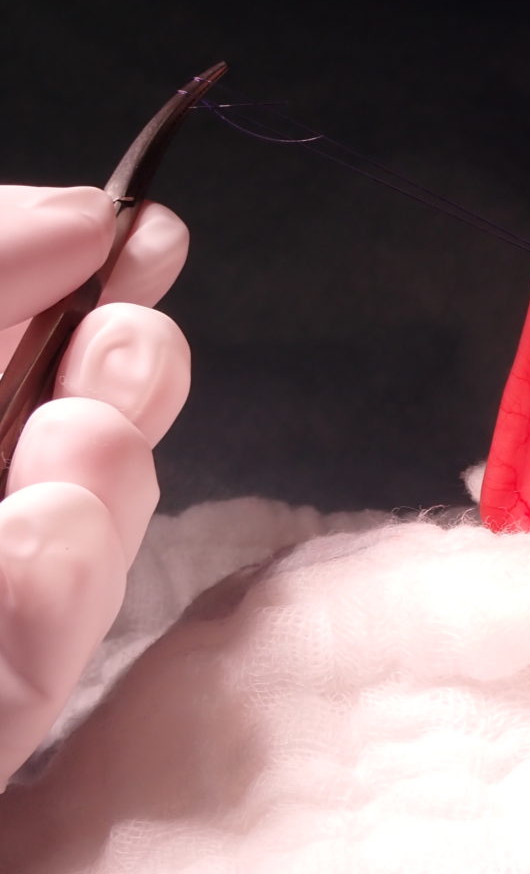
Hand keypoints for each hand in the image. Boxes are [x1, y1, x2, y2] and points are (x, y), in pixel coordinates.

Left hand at [0, 186, 189, 784]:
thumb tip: (88, 209)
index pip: (28, 349)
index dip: (80, 280)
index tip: (149, 234)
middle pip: (73, 439)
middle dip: (115, 379)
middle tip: (133, 342)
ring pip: (79, 549)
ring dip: (98, 483)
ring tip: (81, 437)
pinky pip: (26, 674)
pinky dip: (50, 598)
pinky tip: (47, 533)